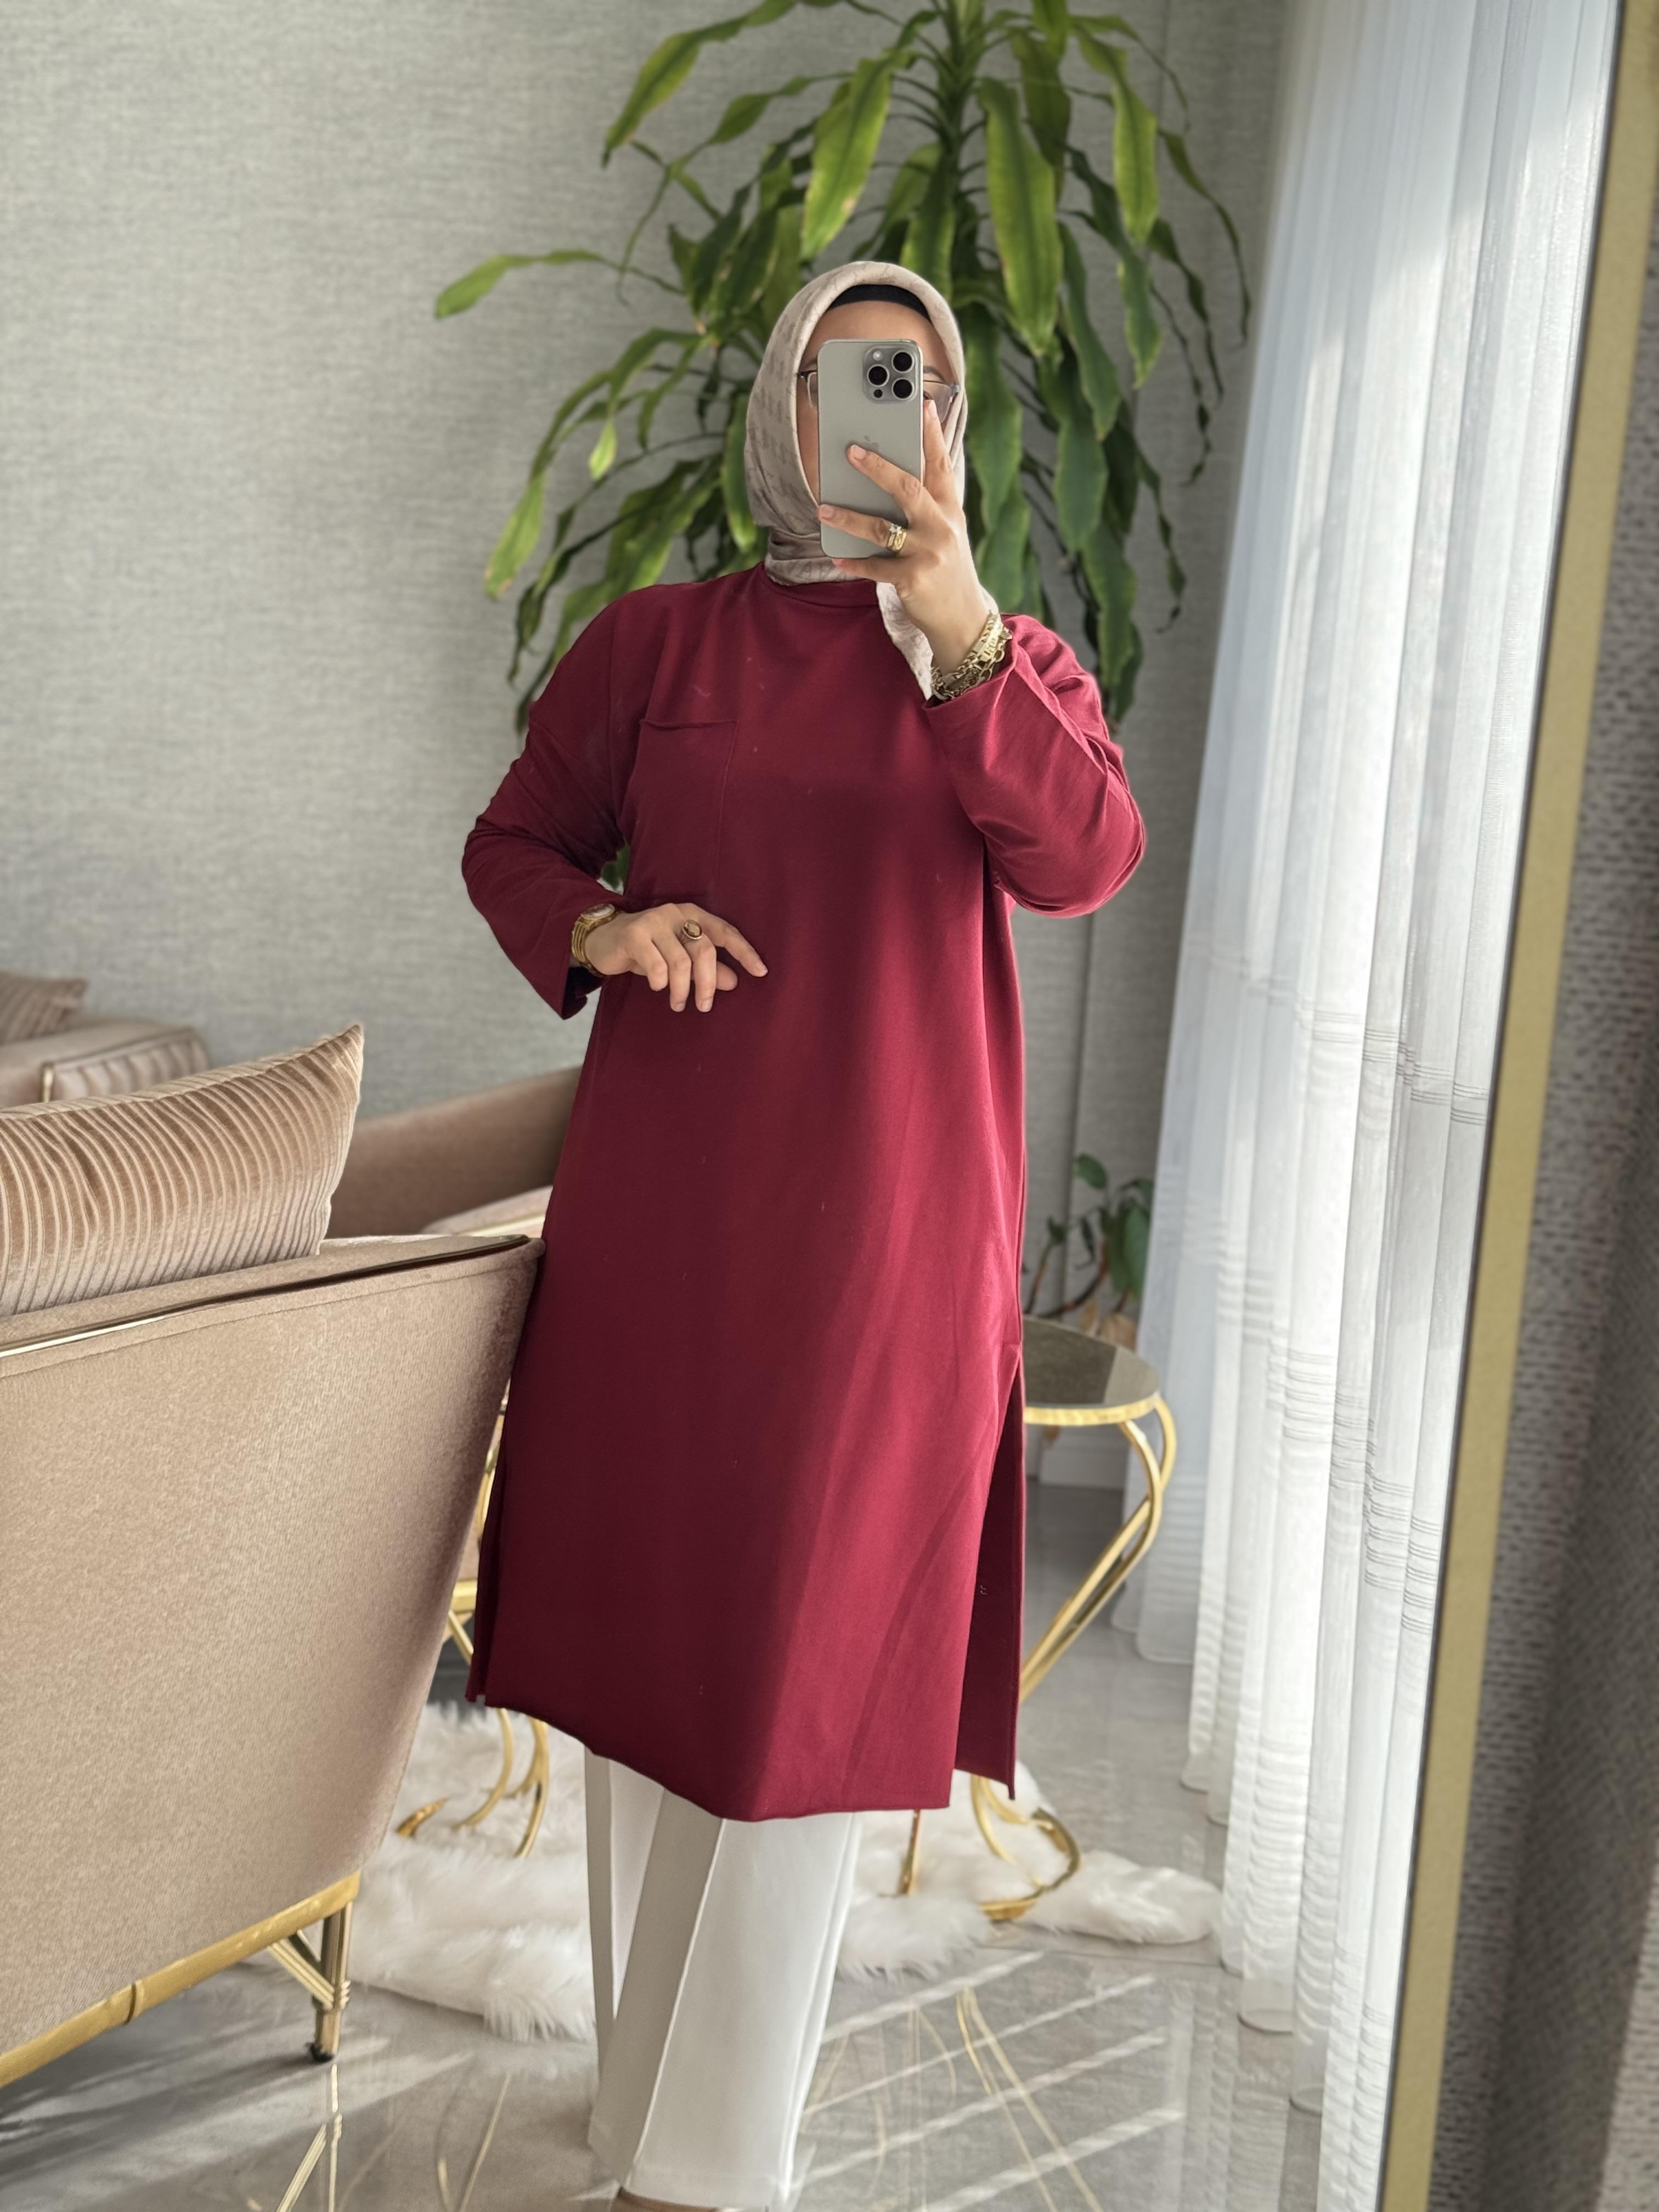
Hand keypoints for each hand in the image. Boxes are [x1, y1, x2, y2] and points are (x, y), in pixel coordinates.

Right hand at [583, 900, 766, 1012]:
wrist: (603, 940)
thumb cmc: (648, 951)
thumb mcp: (679, 959)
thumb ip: (707, 968)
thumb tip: (734, 982)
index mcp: (693, 915)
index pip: (725, 931)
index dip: (744, 951)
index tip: (761, 972)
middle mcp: (676, 913)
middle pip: (704, 950)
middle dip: (707, 983)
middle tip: (704, 1006)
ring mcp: (654, 921)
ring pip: (680, 961)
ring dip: (681, 989)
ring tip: (678, 1005)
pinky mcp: (634, 934)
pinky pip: (656, 965)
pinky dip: (661, 982)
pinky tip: (658, 988)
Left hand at [817, 402, 990, 672]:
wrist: (962, 619)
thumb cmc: (946, 568)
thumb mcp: (946, 531)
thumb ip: (926, 503)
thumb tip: (888, 474)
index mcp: (949, 509)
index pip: (940, 464)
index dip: (930, 433)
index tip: (920, 403)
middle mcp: (941, 527)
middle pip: (907, 488)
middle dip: (878, 467)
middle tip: (850, 451)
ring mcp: (928, 553)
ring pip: (882, 529)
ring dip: (849, 517)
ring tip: (824, 508)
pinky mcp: (913, 580)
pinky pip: (875, 568)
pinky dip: (854, 563)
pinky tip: (836, 557)